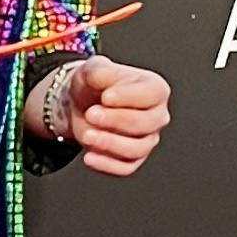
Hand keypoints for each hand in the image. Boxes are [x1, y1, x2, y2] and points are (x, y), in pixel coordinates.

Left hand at [63, 57, 169, 176]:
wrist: (80, 104)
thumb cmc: (95, 85)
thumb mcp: (94, 69)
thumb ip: (100, 70)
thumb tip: (103, 76)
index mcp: (154, 89)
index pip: (152, 95)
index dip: (128, 97)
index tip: (106, 97)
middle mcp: (156, 116)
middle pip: (145, 123)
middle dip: (116, 120)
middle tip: (92, 114)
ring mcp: (147, 139)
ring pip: (137, 148)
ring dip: (110, 144)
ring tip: (87, 135)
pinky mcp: (133, 159)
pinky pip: (126, 167)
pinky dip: (107, 164)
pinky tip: (89, 156)